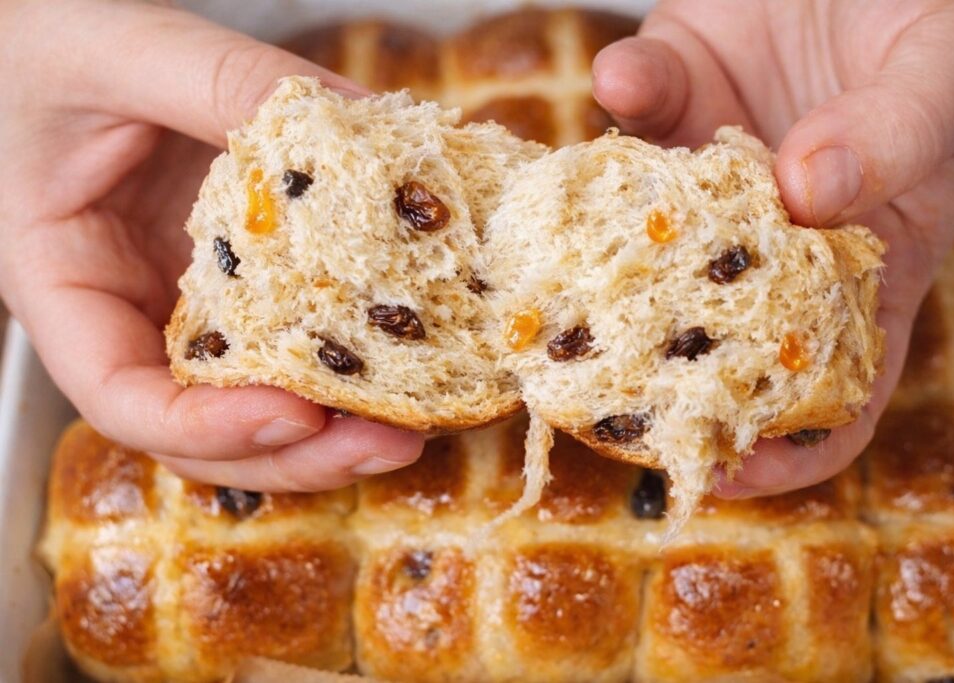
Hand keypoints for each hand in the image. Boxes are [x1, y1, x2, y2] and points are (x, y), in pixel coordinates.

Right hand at [0, 0, 423, 490]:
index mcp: (66, 282)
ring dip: (334, 430)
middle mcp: (129, 314)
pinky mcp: (239, 282)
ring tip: (414, 422)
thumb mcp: (121, 50)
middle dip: (297, 452)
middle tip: (388, 442)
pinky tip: (405, 358)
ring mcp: (187, 304)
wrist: (46, 31)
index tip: (295, 414)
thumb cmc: (42, 40)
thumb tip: (358, 127)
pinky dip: (345, 363)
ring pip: (253, 405)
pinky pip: (292, 341)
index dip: (209, 427)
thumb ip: (224, 82)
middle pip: (204, 432)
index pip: (122, 397)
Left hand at [593, 0, 953, 496]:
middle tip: (594, 397)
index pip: (836, 387)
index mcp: (864, 258)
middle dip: (652, 371)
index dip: (788, 449)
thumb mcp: (949, 76)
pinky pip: (630, 106)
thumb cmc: (945, 15)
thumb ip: (896, 134)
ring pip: (640, 231)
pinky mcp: (674, 90)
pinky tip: (629, 77)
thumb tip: (808, 191)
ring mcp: (713, 166)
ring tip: (568, 261)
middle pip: (709, 330)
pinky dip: (623, 93)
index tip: (724, 475)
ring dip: (600, 246)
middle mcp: (772, 229)